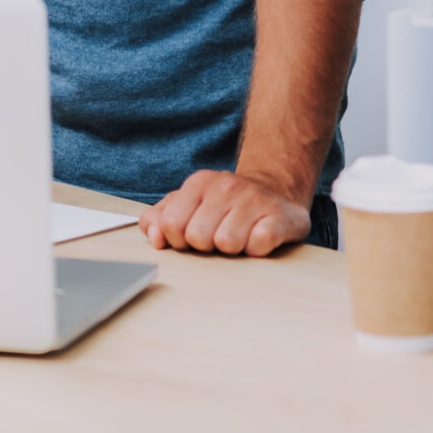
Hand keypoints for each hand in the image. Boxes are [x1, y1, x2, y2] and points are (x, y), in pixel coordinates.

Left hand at [140, 170, 310, 257]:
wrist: (275, 191)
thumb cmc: (225, 204)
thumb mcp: (189, 204)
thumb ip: (161, 218)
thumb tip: (154, 237)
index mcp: (199, 183)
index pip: (171, 225)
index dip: (179, 240)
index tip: (192, 235)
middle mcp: (226, 186)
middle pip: (198, 238)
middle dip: (206, 245)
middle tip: (219, 234)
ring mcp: (254, 199)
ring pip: (227, 244)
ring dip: (233, 249)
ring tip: (240, 235)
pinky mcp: (279, 217)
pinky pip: (258, 246)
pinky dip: (256, 250)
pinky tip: (258, 237)